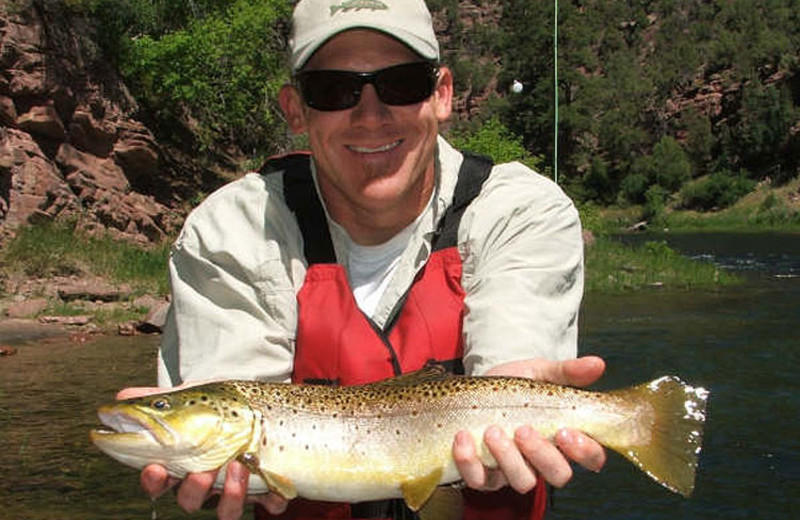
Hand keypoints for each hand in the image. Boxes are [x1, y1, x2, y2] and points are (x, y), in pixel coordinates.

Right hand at [115, 387, 289, 519]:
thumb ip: (159, 399)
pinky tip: (277, 487)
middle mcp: (206, 483)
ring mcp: (236, 489)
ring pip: (226, 510)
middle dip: (193, 489)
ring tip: (238, 465)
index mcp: (182, 465)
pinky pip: (270, 505)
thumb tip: (121, 396)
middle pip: (190, 501)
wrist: (258, 406)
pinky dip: (273, 499)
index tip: (154, 469)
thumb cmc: (219, 407)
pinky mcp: (268, 489)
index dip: (153, 481)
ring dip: (231, 494)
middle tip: (201, 470)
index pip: (159, 482)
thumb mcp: (192, 398)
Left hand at [452, 356, 606, 493]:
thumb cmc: (512, 386)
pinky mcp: (483, 475)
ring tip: (491, 431)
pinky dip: (469, 462)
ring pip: (522, 481)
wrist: (472, 389)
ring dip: (508, 458)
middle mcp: (541, 460)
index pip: (590, 457)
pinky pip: (479, 480)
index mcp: (563, 438)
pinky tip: (463, 437)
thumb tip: (597, 364)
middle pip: (558, 474)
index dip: (585, 451)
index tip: (566, 432)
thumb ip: (567, 371)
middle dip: (542, 454)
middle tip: (524, 430)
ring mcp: (512, 470)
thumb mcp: (539, 373)